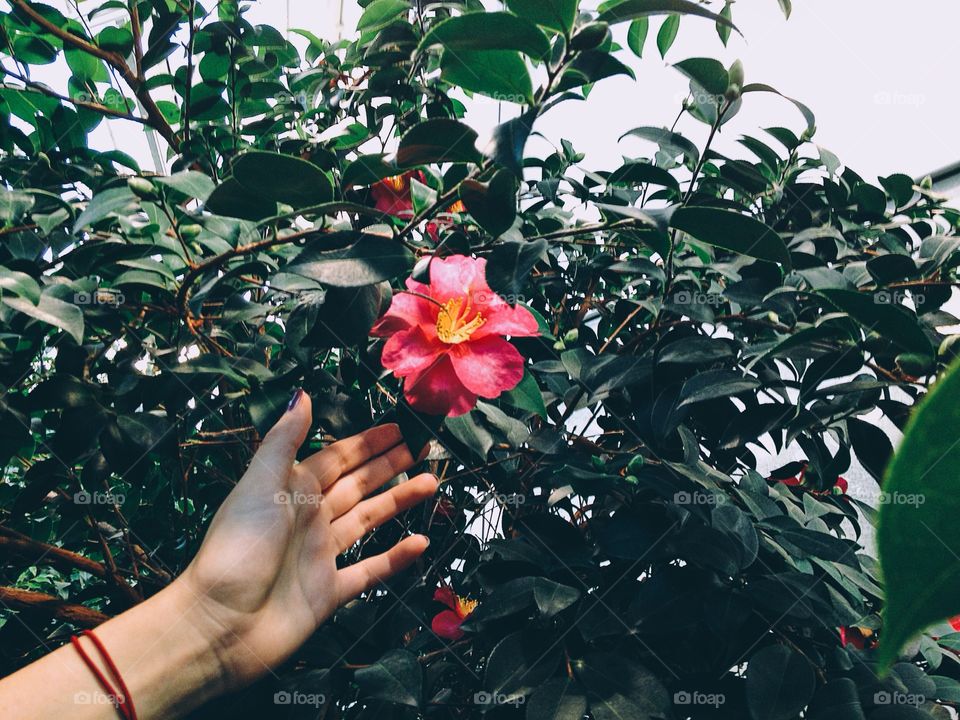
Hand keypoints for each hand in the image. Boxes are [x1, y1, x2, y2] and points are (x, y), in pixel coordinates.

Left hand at [174, 389, 436, 688]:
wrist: (220, 624)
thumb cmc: (236, 548)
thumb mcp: (259, 485)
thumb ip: (283, 440)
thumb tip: (303, 393)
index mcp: (292, 490)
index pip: (337, 458)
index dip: (368, 442)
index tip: (399, 426)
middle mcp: (310, 518)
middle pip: (358, 484)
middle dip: (389, 464)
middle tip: (423, 448)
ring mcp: (321, 555)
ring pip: (368, 520)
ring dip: (398, 502)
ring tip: (430, 483)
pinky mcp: (330, 592)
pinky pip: (370, 570)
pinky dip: (395, 558)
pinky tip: (419, 543)